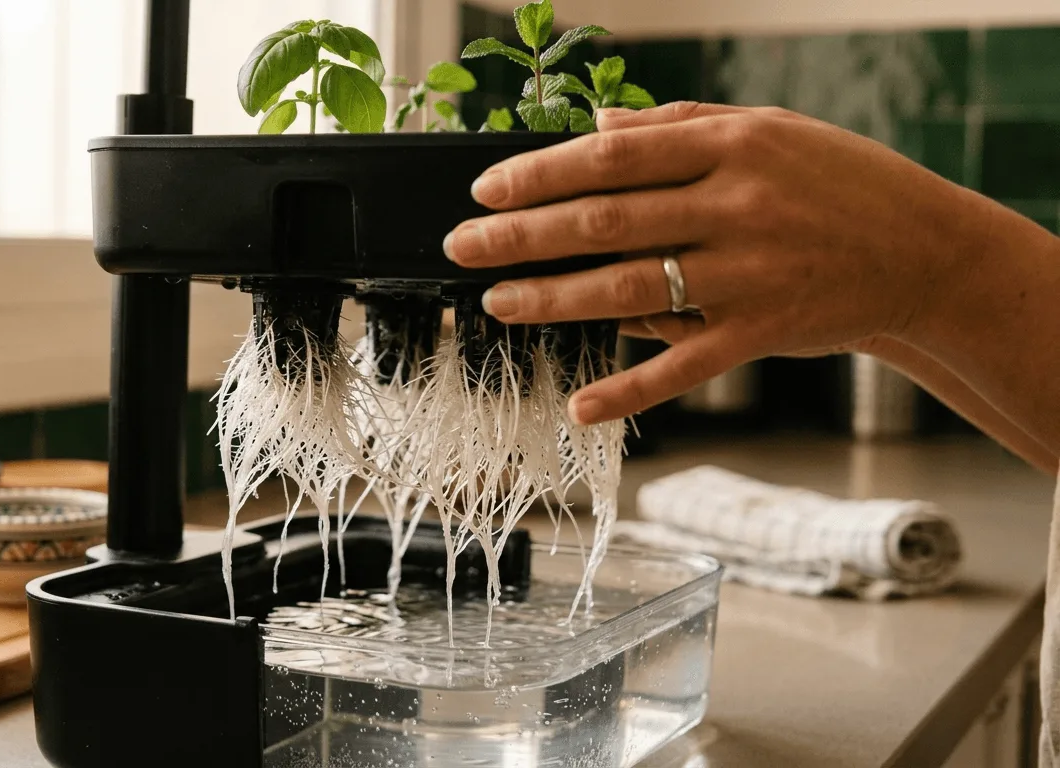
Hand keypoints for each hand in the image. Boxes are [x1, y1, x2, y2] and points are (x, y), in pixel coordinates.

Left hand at [443, 102, 1000, 424]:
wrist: (927, 252)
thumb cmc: (840, 184)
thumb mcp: (771, 131)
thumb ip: (681, 128)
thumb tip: (597, 128)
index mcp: (734, 146)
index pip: (614, 157)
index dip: (541, 173)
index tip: (485, 189)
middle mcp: (737, 206)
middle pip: (606, 221)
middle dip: (523, 236)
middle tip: (462, 246)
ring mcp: (749, 275)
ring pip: (630, 289)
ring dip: (553, 299)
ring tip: (497, 302)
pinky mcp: (762, 333)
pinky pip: (684, 366)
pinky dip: (630, 390)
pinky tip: (579, 404)